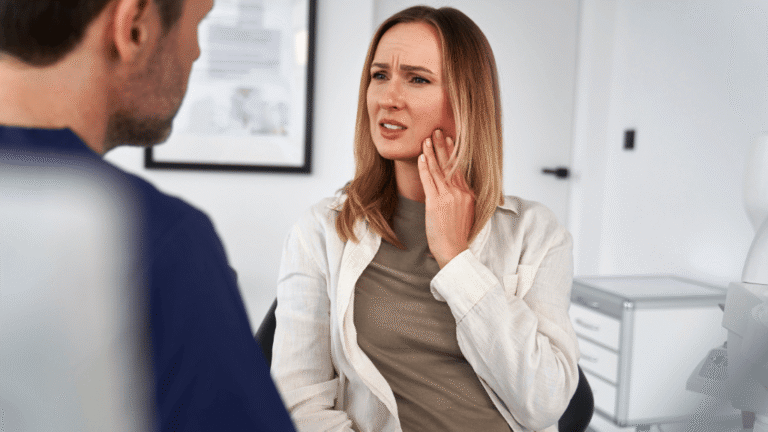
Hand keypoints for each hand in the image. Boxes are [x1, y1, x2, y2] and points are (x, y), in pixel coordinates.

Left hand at [417, 129, 474, 267]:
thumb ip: (462, 200)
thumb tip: (457, 191)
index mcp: (469, 195)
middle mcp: (460, 193)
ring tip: (427, 139)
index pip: (460, 169)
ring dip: (432, 152)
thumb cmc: (458, 236)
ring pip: (439, 169)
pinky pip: (429, 180)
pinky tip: (421, 157)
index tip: (450, 140)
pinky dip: (425, 167)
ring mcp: (448, 197)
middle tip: (438, 131)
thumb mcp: (466, 214)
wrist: (454, 251)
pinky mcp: (436, 203)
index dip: (453, 153)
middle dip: (443, 146)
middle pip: (451, 164)